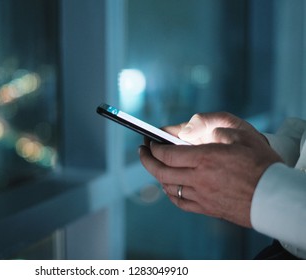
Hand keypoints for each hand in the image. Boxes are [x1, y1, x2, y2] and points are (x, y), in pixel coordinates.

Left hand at [139, 113, 282, 227]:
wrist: (276, 196)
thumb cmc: (261, 163)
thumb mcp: (240, 133)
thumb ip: (211, 127)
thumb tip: (186, 131)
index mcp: (205, 159)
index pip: (166, 154)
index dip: (153, 147)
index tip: (148, 141)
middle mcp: (199, 179)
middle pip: (160, 171)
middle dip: (146, 160)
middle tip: (142, 152)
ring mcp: (201, 196)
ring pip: (167, 187)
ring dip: (157, 174)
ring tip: (157, 165)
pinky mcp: (207, 208)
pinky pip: (179, 203)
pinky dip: (169, 192)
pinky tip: (170, 186)